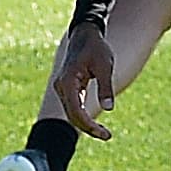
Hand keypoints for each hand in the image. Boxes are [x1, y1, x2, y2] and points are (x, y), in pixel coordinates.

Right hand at [53, 23, 116, 140]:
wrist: (85, 33)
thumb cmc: (96, 47)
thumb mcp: (105, 65)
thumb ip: (105, 86)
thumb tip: (109, 108)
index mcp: (67, 81)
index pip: (75, 111)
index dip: (89, 126)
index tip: (105, 134)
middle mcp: (61, 87)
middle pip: (72, 115)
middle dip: (88, 128)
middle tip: (107, 136)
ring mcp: (62, 88)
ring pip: (72, 113)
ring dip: (86, 124)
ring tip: (104, 133)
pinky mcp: (67, 88)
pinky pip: (74, 107)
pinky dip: (83, 116)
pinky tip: (95, 124)